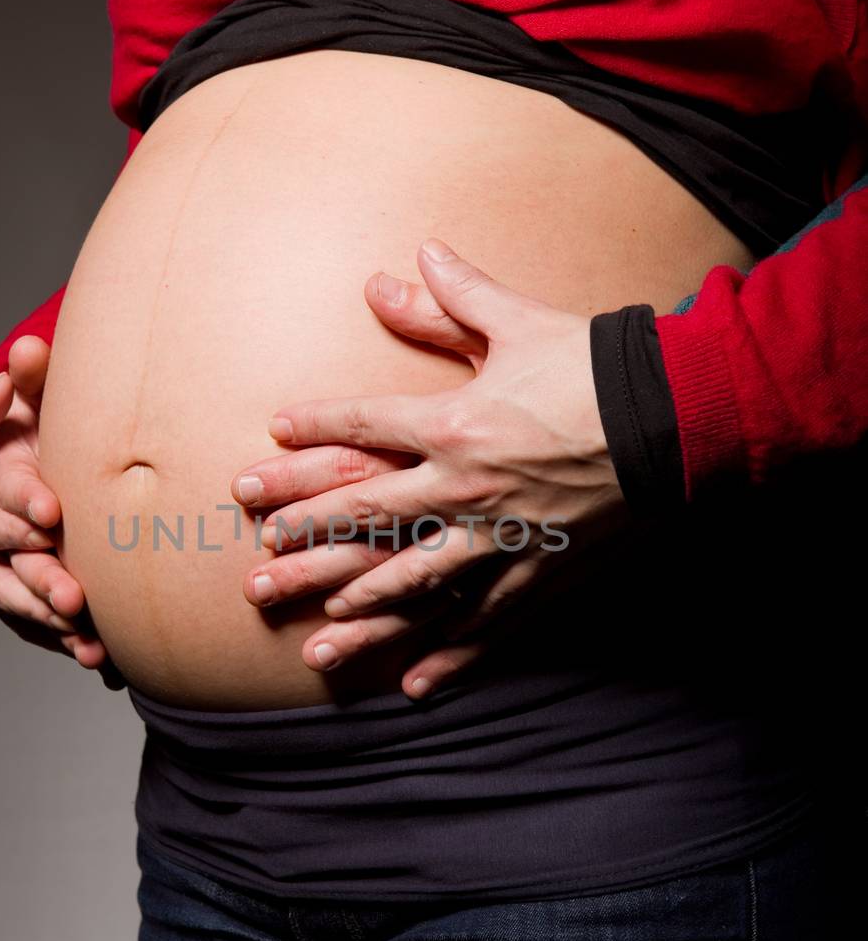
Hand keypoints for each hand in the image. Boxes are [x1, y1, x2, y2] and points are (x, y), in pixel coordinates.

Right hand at [0, 336, 123, 686]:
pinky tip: (102, 660)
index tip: (48, 519)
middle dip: (38, 589)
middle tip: (75, 599)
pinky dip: (65, 642)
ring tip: (95, 648)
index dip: (10, 522)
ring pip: (21, 608)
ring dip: (57, 629)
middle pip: (1, 577)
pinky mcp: (8, 592)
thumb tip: (15, 362)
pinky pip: (35, 624)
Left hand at [230, 239, 630, 697]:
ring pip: (413, 583)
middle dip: (308, 534)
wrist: (679, 415)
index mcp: (451, 421)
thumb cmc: (595, 365)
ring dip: (362, 609)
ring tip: (320, 633)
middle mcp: (462, 486)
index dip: (313, 426)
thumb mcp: (520, 322)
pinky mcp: (539, 570)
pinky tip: (415, 684)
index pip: (361, 423)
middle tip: (262, 557)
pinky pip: (486, 621)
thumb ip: (456, 298)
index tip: (273, 434)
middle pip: (365, 513)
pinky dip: (452, 655)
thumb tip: (412, 255)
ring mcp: (499, 536)